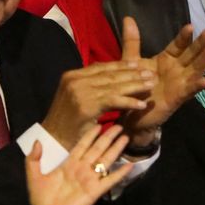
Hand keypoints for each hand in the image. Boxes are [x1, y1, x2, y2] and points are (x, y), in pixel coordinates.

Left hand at [27, 125, 131, 204]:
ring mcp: (90, 178)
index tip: (99, 124)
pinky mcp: (96, 190)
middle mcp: (82, 168)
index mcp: (69, 163)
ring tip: (125, 137)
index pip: (82, 145)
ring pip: (106, 160)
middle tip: (118, 126)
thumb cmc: (41, 198)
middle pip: (98, 149)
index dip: (90, 135)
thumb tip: (37, 141)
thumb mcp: (33, 176)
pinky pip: (110, 179)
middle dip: (108, 137)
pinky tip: (130, 165)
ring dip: (116, 149)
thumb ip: (33, 159)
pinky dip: (120, 173)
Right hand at [41, 58, 155, 149]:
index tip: (138, 64)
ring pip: (114, 86)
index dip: (121, 65)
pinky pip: (114, 101)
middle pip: (110, 75)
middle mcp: (75, 80)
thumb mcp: (77, 97)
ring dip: (135, 85)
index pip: (102, 67)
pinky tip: (142, 104)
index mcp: (72, 75)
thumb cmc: (68, 121)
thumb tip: (111, 74)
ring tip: (151, 85)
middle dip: (132, 74)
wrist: (53, 141)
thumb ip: (90, 84)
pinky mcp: (87, 105)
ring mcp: (80, 92)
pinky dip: (129, 102)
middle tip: (150, 73)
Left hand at [119, 18, 204, 148]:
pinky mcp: (177, 98)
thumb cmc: (134, 86)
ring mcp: (179, 83)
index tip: (190, 26)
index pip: (178, 45)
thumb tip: (128, 18)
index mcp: (167, 59)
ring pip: (195, 69)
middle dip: (200, 43)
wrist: (130, 114)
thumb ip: (132, 41)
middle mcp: (176, 69)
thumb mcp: (132, 61)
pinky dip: (198, 86)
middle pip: (191, 54)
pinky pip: (189, 91)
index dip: (184, 36)